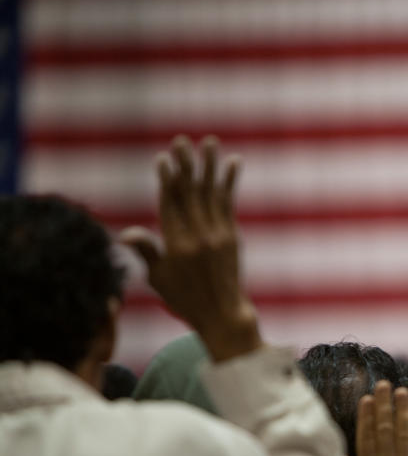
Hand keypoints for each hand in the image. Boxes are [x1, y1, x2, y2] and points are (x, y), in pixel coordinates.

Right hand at [120, 135, 261, 361]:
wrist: (222, 315)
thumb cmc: (184, 299)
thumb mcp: (158, 278)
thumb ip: (146, 251)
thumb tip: (124, 234)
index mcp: (176, 245)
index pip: (169, 204)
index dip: (167, 180)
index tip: (164, 159)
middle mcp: (198, 236)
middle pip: (189, 193)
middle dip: (185, 165)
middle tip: (181, 141)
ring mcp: (217, 235)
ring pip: (211, 193)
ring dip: (209, 166)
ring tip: (208, 142)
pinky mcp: (232, 236)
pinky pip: (229, 203)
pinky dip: (230, 182)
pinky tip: (233, 162)